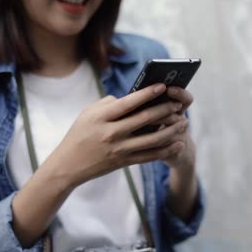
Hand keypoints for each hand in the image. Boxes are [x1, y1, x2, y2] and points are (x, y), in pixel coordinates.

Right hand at [45, 83, 188, 186]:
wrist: (68, 165)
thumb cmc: (78, 134)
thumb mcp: (87, 113)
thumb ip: (109, 103)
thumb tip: (132, 98)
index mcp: (101, 117)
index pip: (128, 103)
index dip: (147, 93)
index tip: (163, 86)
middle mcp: (111, 133)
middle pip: (144, 119)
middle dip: (164, 110)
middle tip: (178, 104)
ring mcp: (119, 149)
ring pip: (152, 139)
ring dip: (171, 130)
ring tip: (183, 122)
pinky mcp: (124, 162)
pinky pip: (150, 156)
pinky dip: (166, 150)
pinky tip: (178, 143)